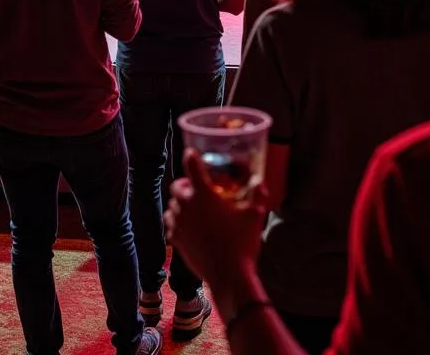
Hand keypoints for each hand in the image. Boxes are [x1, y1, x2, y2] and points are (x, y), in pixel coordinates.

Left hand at [163, 149, 266, 288]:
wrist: (229, 276)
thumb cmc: (242, 244)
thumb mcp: (254, 215)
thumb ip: (257, 194)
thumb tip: (258, 181)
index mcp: (204, 195)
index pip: (192, 166)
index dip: (191, 156)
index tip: (192, 153)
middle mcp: (187, 206)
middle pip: (177, 186)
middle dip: (185, 184)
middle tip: (196, 188)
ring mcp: (179, 224)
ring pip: (171, 205)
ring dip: (179, 203)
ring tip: (192, 208)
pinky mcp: (176, 240)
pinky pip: (170, 224)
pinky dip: (175, 221)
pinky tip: (187, 225)